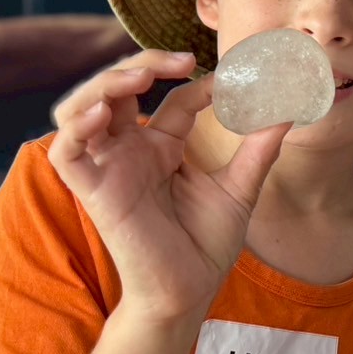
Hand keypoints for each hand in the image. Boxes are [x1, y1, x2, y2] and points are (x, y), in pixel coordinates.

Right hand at [48, 49, 290, 323]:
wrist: (189, 293)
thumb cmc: (206, 247)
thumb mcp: (239, 190)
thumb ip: (259, 150)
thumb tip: (287, 111)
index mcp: (163, 148)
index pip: (173, 99)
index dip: (196, 82)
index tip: (231, 78)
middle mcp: (131, 152)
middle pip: (118, 89)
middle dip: (142, 64)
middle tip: (182, 60)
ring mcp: (109, 169)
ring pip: (81, 109)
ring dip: (102, 84)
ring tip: (137, 77)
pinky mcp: (92, 192)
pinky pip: (65, 153)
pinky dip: (76, 127)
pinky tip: (101, 113)